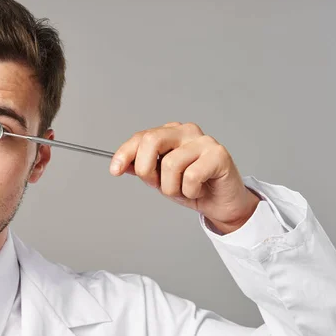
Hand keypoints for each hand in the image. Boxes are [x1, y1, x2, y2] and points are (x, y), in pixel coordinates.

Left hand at [110, 122, 259, 233]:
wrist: (221, 203)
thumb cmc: (192, 187)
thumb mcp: (160, 179)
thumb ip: (142, 168)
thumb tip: (123, 164)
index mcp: (170, 133)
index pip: (141, 137)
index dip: (125, 154)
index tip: (115, 170)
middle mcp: (186, 131)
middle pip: (152, 141)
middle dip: (147, 169)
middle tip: (156, 184)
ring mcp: (203, 141)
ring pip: (170, 164)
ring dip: (171, 187)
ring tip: (184, 189)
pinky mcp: (218, 155)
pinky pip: (190, 176)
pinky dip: (190, 191)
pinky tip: (198, 190)